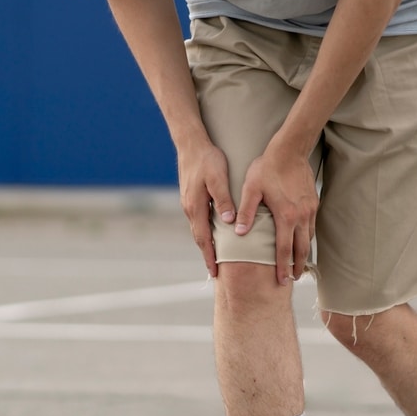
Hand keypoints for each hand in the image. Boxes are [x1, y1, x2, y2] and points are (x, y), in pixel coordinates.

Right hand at [178, 141, 232, 276]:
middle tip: (215, 272)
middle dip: (207, 255)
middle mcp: (190, 208)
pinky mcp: (191, 197)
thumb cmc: (207, 159)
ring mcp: (188, 203)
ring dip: (206, 244)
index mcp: (196, 207)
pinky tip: (212, 234)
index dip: (210, 256)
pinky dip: (205, 231)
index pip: (204, 238)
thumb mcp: (218, 178)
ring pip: (198, 229)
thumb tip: (228, 222)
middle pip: (199, 238)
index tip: (214, 272)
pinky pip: (199, 220)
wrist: (190, 143)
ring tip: (215, 257)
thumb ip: (224, 200)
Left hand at [236, 144, 317, 284]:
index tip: (281, 281)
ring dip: (304, 253)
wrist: (291, 150)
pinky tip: (302, 242)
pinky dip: (307, 238)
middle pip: (301, 249)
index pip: (284, 249)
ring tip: (298, 265)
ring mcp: (310, 210)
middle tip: (292, 279)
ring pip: (309, 238)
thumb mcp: (251, 189)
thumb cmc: (268, 168)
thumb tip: (240, 233)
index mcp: (286, 216)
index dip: (282, 267)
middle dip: (297, 266)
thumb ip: (246, 211)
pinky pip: (312, 226)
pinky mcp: (313, 203)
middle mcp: (301, 216)